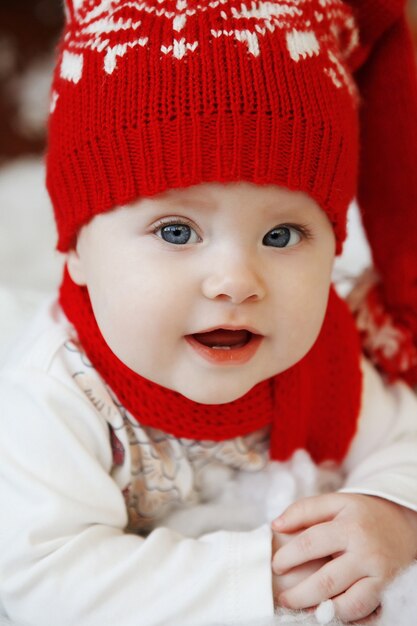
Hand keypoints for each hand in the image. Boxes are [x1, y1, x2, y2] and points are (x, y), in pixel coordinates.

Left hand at [271, 493, 416, 622]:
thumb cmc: (361, 514)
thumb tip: (276, 525)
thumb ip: (304, 510)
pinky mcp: (386, 590)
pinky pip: (362, 611)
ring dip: (319, 610)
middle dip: (299, 594)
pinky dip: (342, 616)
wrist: (402, 523)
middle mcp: (365, 551)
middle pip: (326, 580)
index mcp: (349, 525)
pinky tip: (325, 611)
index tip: (276, 565)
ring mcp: (378, 574)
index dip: (288, 557)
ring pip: (346, 603)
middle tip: (283, 597)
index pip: (310, 543)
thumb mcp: (336, 502)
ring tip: (301, 608)